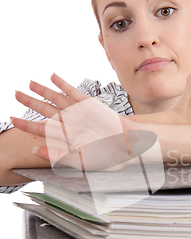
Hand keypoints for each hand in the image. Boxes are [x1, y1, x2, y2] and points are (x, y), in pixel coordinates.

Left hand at [11, 75, 144, 170]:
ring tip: (30, 83)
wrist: (129, 146)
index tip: (12, 119)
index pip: (41, 128)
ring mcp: (79, 112)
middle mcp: (70, 123)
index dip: (25, 123)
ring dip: (43, 90)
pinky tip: (53, 77)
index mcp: (66, 137)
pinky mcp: (90, 104)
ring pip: (56, 99)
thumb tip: (34, 149)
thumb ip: (57, 156)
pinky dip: (62, 84)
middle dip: (29, 102)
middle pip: (44, 110)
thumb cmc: (109, 157)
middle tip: (15, 93)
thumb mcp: (81, 162)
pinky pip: (73, 92)